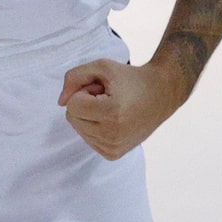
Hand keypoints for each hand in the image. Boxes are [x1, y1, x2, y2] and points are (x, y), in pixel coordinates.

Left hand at [59, 57, 185, 159]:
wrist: (161, 94)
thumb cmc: (131, 78)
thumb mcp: (102, 67)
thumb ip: (74, 77)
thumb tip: (60, 102)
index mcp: (112, 113)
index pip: (72, 105)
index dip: (85, 91)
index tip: (104, 89)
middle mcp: (112, 135)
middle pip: (73, 118)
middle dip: (86, 104)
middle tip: (108, 97)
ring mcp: (113, 148)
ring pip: (79, 129)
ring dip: (91, 116)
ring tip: (112, 108)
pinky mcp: (113, 154)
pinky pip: (88, 139)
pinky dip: (95, 128)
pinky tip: (113, 120)